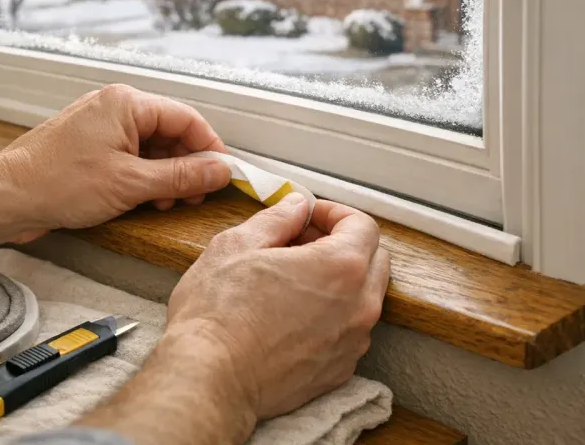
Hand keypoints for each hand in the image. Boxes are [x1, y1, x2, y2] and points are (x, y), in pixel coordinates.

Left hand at [0, 84, 232, 232]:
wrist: (7, 197)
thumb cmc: (58, 183)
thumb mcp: (131, 184)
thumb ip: (181, 176)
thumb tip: (219, 171)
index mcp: (126, 103)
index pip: (186, 118)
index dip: (210, 147)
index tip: (224, 174)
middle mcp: (114, 107)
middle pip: (169, 131)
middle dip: (187, 165)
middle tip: (197, 196)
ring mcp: (99, 127)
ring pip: (150, 147)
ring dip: (165, 175)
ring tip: (169, 203)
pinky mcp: (89, 147)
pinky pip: (129, 156)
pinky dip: (143, 177)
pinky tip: (146, 200)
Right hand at [166, 194, 389, 420]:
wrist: (210, 377)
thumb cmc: (218, 312)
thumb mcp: (237, 245)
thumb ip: (276, 219)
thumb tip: (296, 207)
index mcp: (340, 268)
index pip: (363, 225)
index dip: (334, 213)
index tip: (310, 215)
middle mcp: (359, 307)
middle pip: (374, 260)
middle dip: (343, 243)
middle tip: (302, 241)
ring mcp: (352, 343)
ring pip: (363, 298)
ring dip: (339, 281)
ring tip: (293, 279)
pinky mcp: (339, 370)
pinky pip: (348, 331)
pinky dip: (331, 315)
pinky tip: (292, 314)